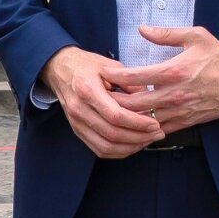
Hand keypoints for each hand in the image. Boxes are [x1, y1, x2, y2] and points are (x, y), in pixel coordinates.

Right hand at [41, 46, 162, 157]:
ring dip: (130, 147)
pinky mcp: (77, 131)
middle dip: (139, 137)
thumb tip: (149, 100)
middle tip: (157, 133)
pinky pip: (99, 150)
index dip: (138, 123)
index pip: (115, 115)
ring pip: (106, 147)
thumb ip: (131, 83)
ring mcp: (76, 123)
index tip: (155, 123)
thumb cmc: (87, 66)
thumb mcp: (111, 66)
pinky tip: (132, 145)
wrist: (61, 69)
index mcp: (87, 90)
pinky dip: (118, 152)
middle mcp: (79, 109)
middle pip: (112, 134)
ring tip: (148, 140)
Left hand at [103, 26, 218, 133]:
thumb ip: (167, 34)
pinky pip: (158, 130)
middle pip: (133, 102)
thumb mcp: (196, 36)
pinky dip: (142, 128)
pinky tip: (131, 124)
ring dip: (125, 115)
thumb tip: (142, 28)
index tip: (103, 72)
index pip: (135, 75)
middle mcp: (173, 94)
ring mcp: (178, 111)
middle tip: (99, 94)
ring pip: (143, 119)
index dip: (115, 74)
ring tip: (109, 109)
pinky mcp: (184, 122)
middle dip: (113, 99)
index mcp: (173, 71)